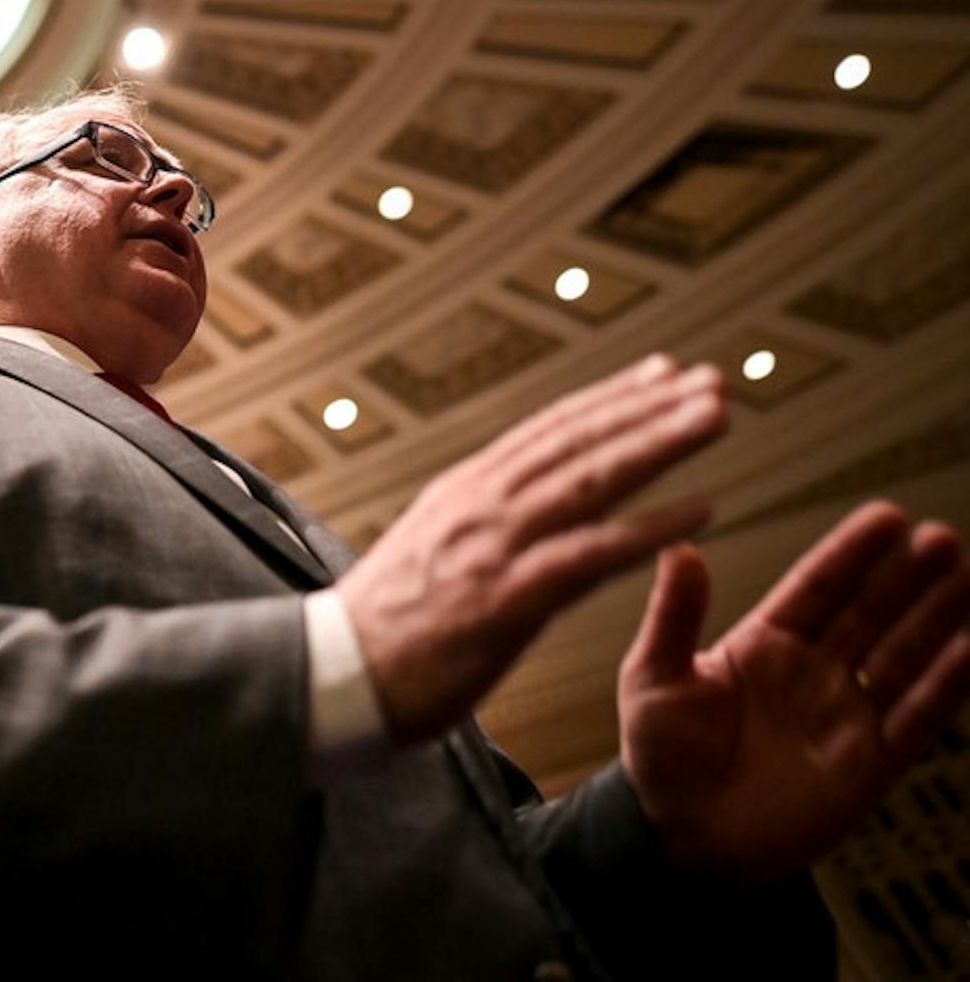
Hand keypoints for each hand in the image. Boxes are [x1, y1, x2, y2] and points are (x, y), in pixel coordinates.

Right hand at [336, 353, 723, 744]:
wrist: (332, 675)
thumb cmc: (381, 629)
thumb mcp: (427, 552)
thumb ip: (472, 524)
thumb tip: (506, 507)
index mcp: (463, 493)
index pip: (548, 431)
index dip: (610, 399)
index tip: (660, 373)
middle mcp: (481, 504)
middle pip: (579, 441)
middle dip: (650, 406)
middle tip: (712, 380)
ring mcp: (495, 547)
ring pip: (593, 478)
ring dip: (660, 442)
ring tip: (716, 416)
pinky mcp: (508, 598)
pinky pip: (594, 554)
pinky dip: (650, 529)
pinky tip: (702, 512)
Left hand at [618, 501, 969, 881]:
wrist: (678, 836)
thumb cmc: (659, 754)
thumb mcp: (654, 676)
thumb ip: (674, 616)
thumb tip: (680, 549)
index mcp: (764, 643)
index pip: (817, 588)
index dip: (852, 554)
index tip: (887, 517)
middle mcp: (813, 671)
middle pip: (870, 613)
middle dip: (906, 576)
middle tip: (940, 537)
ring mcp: (845, 715)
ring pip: (902, 656)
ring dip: (935, 619)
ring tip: (966, 575)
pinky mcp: (868, 765)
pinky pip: (915, 719)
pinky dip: (944, 686)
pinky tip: (969, 649)